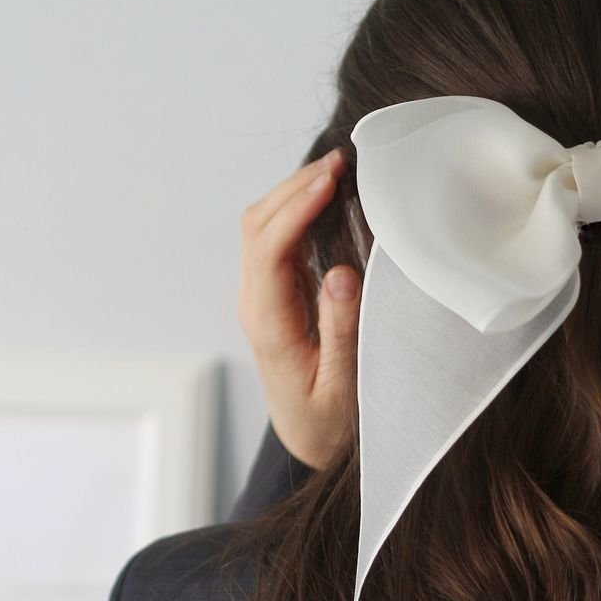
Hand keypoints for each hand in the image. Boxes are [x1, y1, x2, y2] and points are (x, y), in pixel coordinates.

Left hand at [238, 147, 361, 469]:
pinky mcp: (277, 292)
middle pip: (258, 225)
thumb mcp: (343, 387)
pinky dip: (299, 207)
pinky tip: (329, 194)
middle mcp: (257, 304)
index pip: (270, 249)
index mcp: (269, 325)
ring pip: (262, 225)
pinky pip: (277, 237)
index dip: (298, 208)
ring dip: (295, 190)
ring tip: (338, 167)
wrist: (310, 441)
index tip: (333, 180)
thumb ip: (342, 332)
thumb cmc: (331, 420)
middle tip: (343, 159)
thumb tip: (341, 273)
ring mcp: (262, 296)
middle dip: (296, 186)